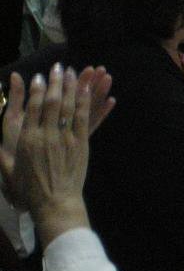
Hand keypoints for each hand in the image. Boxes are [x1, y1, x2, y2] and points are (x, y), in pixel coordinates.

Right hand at [0, 65, 101, 248]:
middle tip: (59, 66)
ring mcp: (66, 138)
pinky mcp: (82, 143)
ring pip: (69, 106)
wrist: (55, 203)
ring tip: (75, 71)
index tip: (39, 76)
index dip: (36, 90)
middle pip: (52, 102)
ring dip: (72, 86)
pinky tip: (88, 89)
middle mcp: (47, 135)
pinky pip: (84, 117)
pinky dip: (86, 101)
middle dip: (56, 81)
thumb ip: (1, 151)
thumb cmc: (28, 190)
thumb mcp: (8, 168)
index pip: (32, 108)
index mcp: (27, 140)